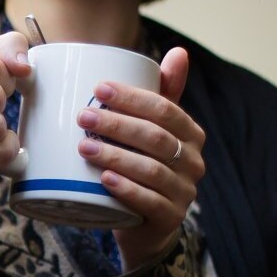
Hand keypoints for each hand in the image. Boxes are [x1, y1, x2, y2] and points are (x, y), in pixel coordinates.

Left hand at [75, 47, 205, 269]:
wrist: (143, 225)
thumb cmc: (142, 167)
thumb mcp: (151, 131)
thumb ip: (161, 96)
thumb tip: (179, 52)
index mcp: (189, 135)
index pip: (165, 110)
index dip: (133, 98)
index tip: (99, 88)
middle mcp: (192, 162)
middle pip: (155, 138)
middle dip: (118, 124)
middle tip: (83, 116)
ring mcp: (185, 192)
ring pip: (152, 170)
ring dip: (117, 156)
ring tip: (84, 146)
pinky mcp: (170, 218)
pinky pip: (151, 202)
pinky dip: (127, 190)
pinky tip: (105, 180)